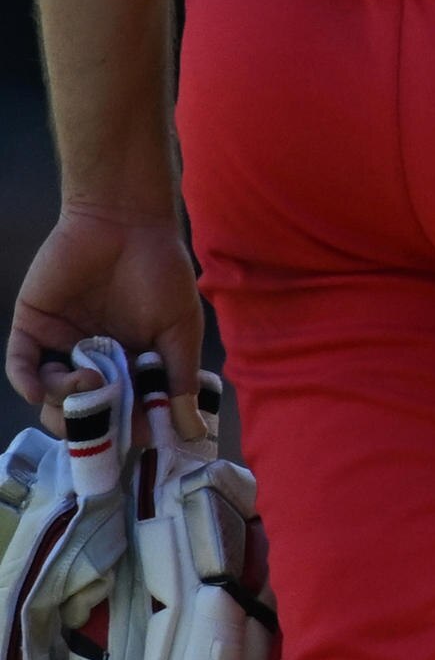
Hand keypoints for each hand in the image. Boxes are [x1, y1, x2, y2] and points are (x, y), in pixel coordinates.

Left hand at [12, 206, 205, 410]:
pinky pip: (21, 365)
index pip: (124, 409)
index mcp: (130, 363)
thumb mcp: (181, 330)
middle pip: (82, 410)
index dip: (129, 427)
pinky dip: (27, 382)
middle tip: (105, 417)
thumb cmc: (162, 273)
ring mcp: (60, 345)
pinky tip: (41, 389)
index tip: (140, 436)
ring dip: (66, 401)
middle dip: (91, 422)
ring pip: (51, 394)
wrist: (125, 223)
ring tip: (89, 382)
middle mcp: (94, 359)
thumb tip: (187, 428)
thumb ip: (177, 377)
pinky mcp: (33, 326)